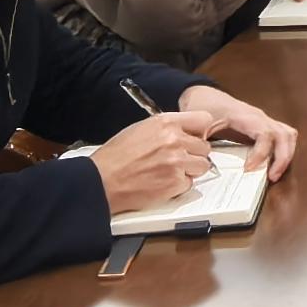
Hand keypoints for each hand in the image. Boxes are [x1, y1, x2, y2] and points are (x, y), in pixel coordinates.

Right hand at [85, 108, 213, 210]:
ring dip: (190, 170)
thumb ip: (166, 129)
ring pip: (202, 166)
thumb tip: (184, 132)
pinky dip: (179, 186)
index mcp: (166, 122)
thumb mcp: (140, 129)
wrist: (102, 180)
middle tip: (178, 159)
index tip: (195, 137)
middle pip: (205, 146)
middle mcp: (175, 140)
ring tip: (170, 172)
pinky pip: (190, 184)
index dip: (200, 131)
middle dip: (194, 154)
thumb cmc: (115, 157)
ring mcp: (177, 162)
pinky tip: (162, 182)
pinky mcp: (175, 182)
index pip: (203, 120)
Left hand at [179, 85, 299, 181]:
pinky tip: (272, 165)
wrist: (205, 94)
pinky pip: (283, 136)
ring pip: (288, 135)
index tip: (248, 169)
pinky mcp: (264, 125)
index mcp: (245, 116)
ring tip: (275, 174)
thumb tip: (203, 161)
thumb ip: (201, 140)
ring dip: (286, 155)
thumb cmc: (204, 107)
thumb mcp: (199, 123)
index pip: (264, 134)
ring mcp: (264, 120)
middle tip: (272, 177)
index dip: (261, 153)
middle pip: (284, 135)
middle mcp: (260, 117)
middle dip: (282, 158)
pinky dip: (284, 151)